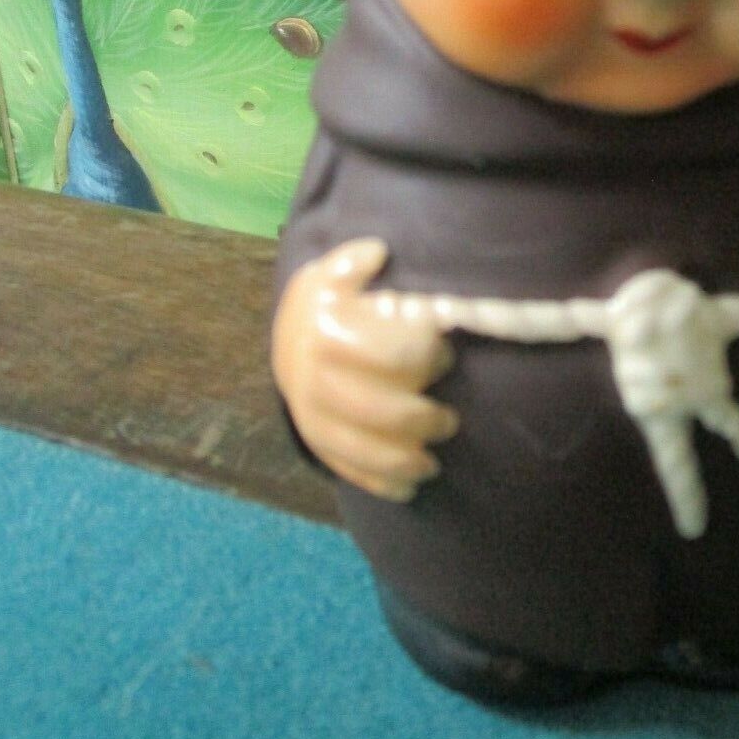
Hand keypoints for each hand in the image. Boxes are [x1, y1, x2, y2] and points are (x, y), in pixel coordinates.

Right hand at [271, 238, 457, 500]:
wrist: (289, 339)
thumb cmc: (329, 303)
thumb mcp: (334, 270)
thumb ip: (354, 262)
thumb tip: (377, 252)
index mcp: (328, 334)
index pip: (394, 356)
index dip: (429, 357)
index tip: (446, 352)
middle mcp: (315, 381)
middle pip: (384, 413)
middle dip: (426, 419)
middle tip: (449, 419)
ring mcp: (313, 419)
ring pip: (365, 451)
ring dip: (407, 460)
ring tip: (434, 458)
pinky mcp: (318, 445)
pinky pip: (350, 472)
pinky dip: (382, 484)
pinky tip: (410, 486)